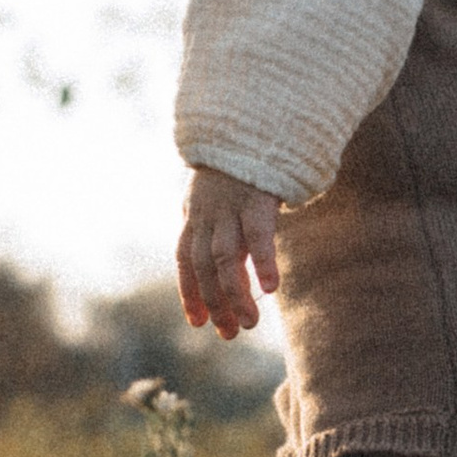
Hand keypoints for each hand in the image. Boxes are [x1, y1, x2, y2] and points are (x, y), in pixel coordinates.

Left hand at [177, 168, 281, 337]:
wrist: (253, 122)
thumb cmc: (242, 164)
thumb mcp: (218, 192)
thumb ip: (218, 221)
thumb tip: (229, 254)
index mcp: (195, 213)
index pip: (185, 260)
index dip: (189, 293)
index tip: (198, 323)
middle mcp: (207, 214)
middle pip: (203, 267)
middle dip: (215, 304)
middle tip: (229, 334)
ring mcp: (229, 207)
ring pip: (224, 260)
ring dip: (235, 295)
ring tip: (249, 324)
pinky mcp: (256, 198)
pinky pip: (258, 236)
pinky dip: (263, 263)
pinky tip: (271, 288)